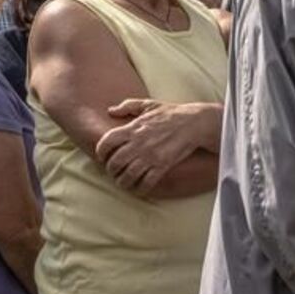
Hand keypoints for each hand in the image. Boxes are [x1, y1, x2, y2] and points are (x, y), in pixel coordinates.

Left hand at [94, 100, 209, 194]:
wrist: (193, 123)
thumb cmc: (170, 113)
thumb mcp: (148, 104)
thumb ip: (127, 106)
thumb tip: (111, 110)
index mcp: (133, 128)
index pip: (107, 142)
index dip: (101, 152)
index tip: (102, 156)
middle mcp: (139, 143)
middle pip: (115, 162)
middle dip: (110, 170)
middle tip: (112, 172)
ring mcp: (150, 156)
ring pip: (128, 175)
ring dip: (122, 182)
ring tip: (122, 182)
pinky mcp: (162, 166)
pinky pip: (147, 183)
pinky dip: (140, 189)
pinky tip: (138, 189)